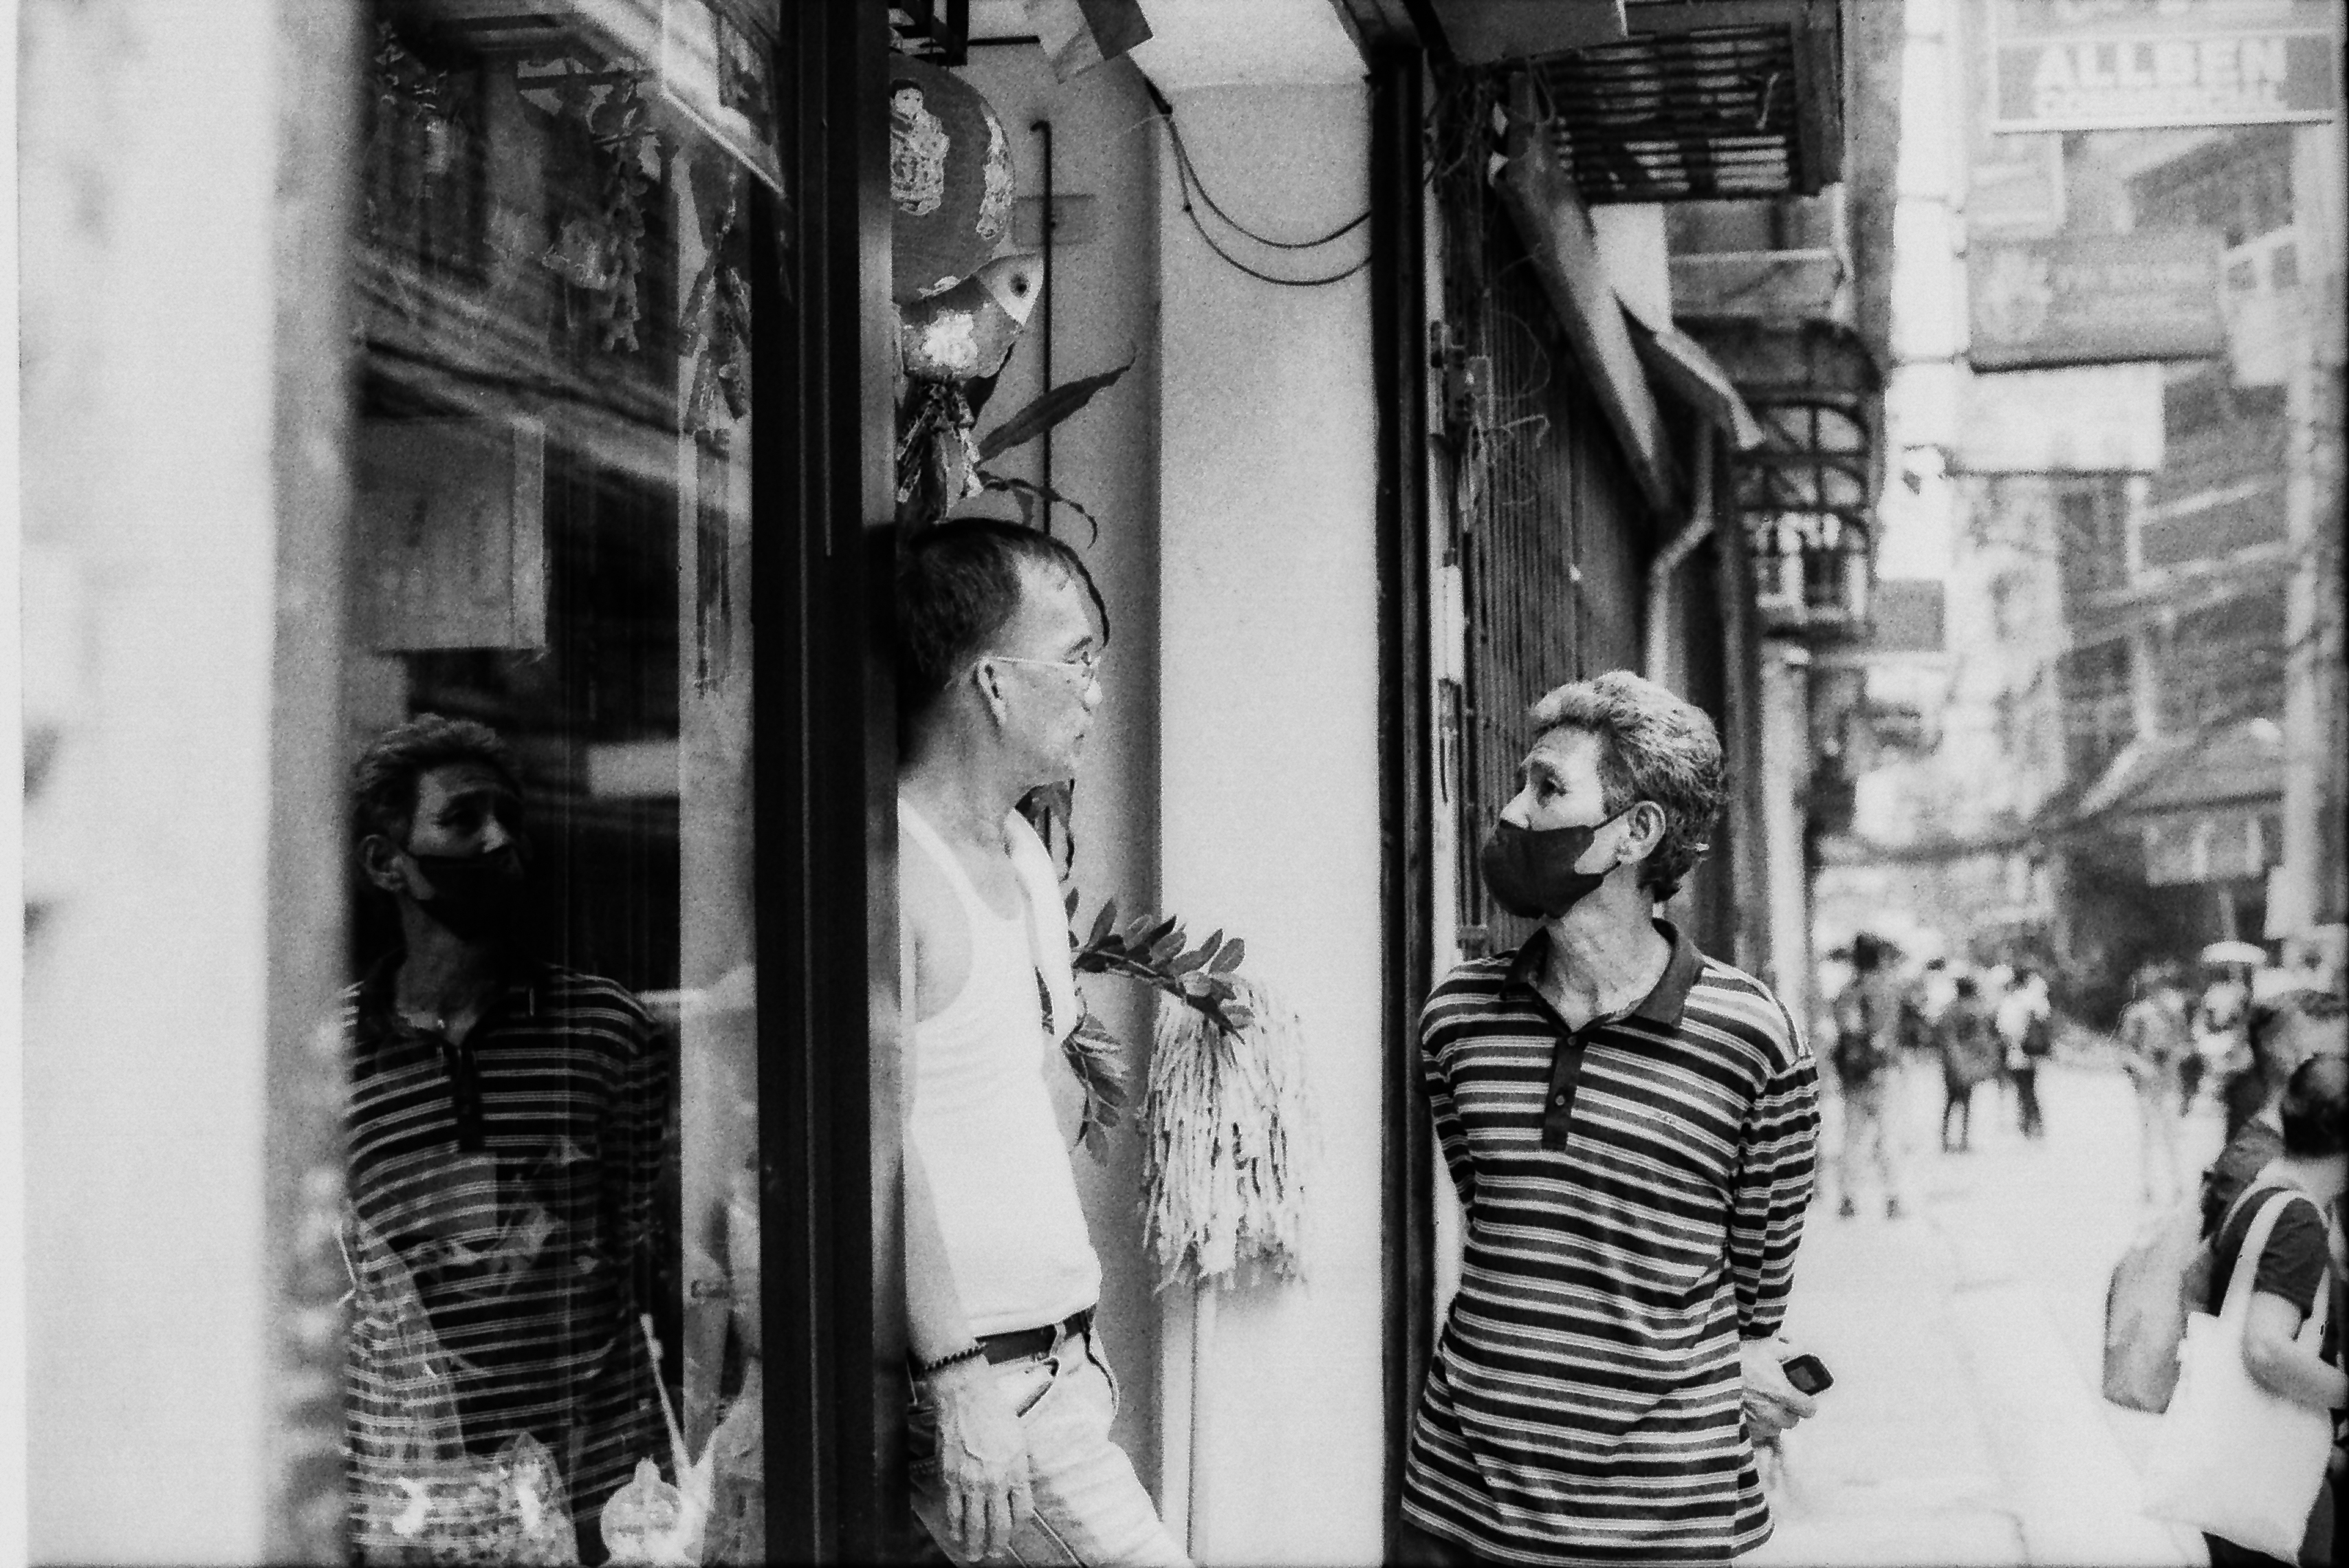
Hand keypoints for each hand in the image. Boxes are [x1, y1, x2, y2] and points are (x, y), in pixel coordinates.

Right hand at [923, 1357, 1033, 1557]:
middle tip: (995, 1555)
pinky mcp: (950, 1479)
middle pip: (999, 1525)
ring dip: (975, 1544)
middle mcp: (996, 1480)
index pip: (1022, 1512)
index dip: (1018, 1525)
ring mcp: (971, 1482)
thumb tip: (1015, 1493)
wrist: (966, 1398)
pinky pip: (953, 1512)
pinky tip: (956, 1536)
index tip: (1013, 1529)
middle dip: (997, 1545)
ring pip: (974, 1524)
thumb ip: (1017, 1470)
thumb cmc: (995, 1414)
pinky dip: (955, 1528)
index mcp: (1016, 1470)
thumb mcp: (1018, 1441)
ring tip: (975, 1555)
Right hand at [1741, 1337, 1818, 1440]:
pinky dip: (1758, 1425)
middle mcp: (1773, 1413)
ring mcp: (1758, 1424)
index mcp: (1784, 1394)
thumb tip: (1800, 1352)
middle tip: (1779, 1397)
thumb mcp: (1767, 1346)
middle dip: (1789, 1410)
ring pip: (1775, 1428)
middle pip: (1792, 1421)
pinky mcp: (1744, 1430)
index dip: (1806, 1402)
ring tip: (1762, 1403)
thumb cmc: (1739, 1359)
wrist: (1708, 1371)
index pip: (1809, 1410)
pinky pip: (1759, 1433)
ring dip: (1773, 1419)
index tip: (1800, 1396)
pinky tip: (1750, 1410)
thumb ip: (1789, 1350)